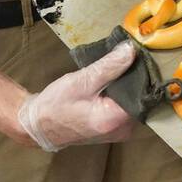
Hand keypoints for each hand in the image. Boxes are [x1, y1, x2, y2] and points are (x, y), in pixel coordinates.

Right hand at [17, 41, 136, 149]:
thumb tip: (132, 49)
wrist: (37, 125)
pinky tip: (114, 80)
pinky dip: (121, 94)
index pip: (144, 92)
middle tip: (128, 56)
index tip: (139, 53)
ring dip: (127, 85)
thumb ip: (109, 66)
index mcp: (117, 120)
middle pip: (140, 97)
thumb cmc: (56, 104)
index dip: (142, 72)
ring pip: (133, 101)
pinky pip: (125, 107)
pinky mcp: (114, 128)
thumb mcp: (82, 80)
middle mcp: (125, 130)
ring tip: (121, 65)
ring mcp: (120, 131)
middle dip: (135, 77)